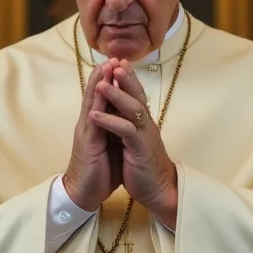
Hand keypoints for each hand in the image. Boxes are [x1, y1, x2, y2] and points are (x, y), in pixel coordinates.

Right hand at [64, 60, 122, 211]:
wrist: (84, 194)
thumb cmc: (100, 172)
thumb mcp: (112, 147)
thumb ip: (116, 131)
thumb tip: (128, 121)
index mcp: (98, 124)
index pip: (104, 98)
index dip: (111, 81)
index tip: (121, 64)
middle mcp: (90, 123)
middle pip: (96, 94)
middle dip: (105, 75)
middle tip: (113, 56)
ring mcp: (87, 131)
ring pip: (92, 101)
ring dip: (99, 83)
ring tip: (105, 65)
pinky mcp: (87, 141)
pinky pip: (92, 118)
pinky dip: (96, 102)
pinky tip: (100, 91)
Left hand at [91, 60, 177, 228]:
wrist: (158, 191)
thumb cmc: (143, 165)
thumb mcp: (133, 140)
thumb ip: (127, 123)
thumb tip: (118, 108)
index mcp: (142, 121)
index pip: (135, 94)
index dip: (127, 78)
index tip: (116, 61)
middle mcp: (145, 124)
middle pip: (136, 95)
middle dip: (124, 78)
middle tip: (113, 61)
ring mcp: (144, 135)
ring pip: (131, 109)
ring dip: (115, 95)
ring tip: (100, 84)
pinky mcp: (140, 149)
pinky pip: (125, 131)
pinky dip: (109, 121)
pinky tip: (94, 115)